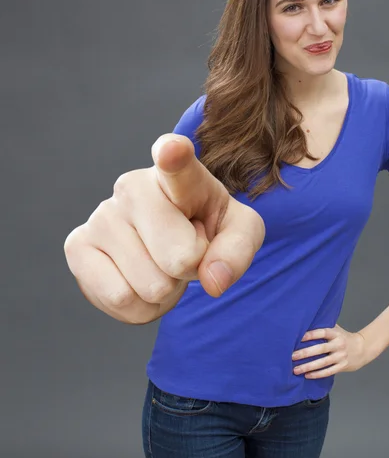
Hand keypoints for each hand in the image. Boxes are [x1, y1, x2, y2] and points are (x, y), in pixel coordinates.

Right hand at [64, 134, 265, 324]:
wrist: (171, 240)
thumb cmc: (206, 226)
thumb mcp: (240, 232)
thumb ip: (237, 251)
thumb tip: (213, 280)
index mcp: (178, 174)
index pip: (175, 163)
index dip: (173, 156)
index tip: (172, 150)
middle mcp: (134, 186)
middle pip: (178, 258)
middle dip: (190, 269)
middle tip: (184, 251)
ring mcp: (102, 215)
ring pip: (151, 285)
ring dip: (166, 290)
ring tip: (162, 264)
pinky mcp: (78, 246)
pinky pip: (120, 299)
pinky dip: (140, 307)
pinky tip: (139, 280)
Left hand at [292, 324, 375, 378]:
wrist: (363, 348)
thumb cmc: (344, 337)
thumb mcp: (336, 329)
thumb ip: (324, 326)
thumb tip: (306, 321)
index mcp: (335, 333)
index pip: (322, 332)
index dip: (311, 334)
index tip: (298, 337)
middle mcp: (338, 344)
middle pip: (320, 349)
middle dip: (305, 353)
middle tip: (292, 356)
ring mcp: (341, 356)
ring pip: (323, 363)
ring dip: (308, 367)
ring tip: (296, 369)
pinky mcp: (342, 366)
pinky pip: (328, 371)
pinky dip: (318, 374)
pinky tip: (307, 375)